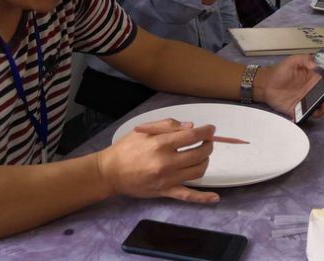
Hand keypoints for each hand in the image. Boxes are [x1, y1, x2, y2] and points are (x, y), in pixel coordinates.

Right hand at [97, 119, 218, 202]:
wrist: (109, 172)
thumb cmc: (126, 148)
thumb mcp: (143, 130)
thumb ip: (168, 125)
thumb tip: (191, 127)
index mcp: (160, 144)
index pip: (192, 136)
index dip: (206, 131)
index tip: (210, 129)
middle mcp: (166, 162)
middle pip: (199, 154)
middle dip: (208, 145)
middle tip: (207, 141)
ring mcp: (166, 179)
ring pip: (198, 171)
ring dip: (205, 162)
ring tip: (202, 156)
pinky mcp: (164, 192)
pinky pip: (187, 196)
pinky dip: (202, 198)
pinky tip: (214, 198)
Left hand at [254, 55, 323, 119]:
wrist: (265, 83)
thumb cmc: (279, 71)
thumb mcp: (292, 61)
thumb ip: (304, 59)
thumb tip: (314, 66)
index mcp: (312, 80)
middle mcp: (311, 91)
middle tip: (319, 101)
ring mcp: (304, 102)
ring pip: (317, 109)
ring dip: (317, 111)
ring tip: (312, 110)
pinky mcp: (296, 110)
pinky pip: (304, 116)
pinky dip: (304, 118)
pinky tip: (298, 116)